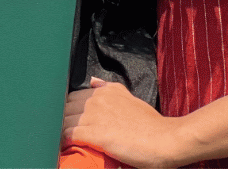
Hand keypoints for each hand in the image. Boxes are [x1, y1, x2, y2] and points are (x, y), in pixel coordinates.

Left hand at [63, 78, 188, 167]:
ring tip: (60, 140)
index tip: (68, 119)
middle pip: (65, 107)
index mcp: (104, 91)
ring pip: (63, 120)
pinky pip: (69, 134)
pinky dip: (64, 141)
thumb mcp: (129, 99)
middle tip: (61, 131)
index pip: (73, 96)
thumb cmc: (152, 125)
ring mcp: (94, 115)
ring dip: (60, 130)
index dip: (69, 110)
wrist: (167, 140)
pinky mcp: (95, 133)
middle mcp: (96, 99)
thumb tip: (94, 81)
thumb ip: (109, 89)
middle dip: (62, 119)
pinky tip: (65, 147)